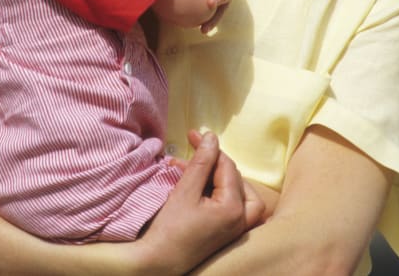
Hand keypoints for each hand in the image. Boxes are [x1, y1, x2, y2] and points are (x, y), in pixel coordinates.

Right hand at [138, 131, 263, 273]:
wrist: (158, 264)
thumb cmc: (170, 229)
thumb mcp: (185, 190)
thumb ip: (202, 162)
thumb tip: (212, 137)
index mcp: (233, 209)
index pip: (226, 166)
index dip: (209, 148)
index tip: (192, 135)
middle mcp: (241, 220)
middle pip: (233, 177)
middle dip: (210, 162)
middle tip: (191, 150)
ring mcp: (236, 229)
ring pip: (236, 190)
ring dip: (216, 175)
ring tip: (192, 168)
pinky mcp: (228, 234)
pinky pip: (232, 205)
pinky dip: (217, 191)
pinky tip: (199, 185)